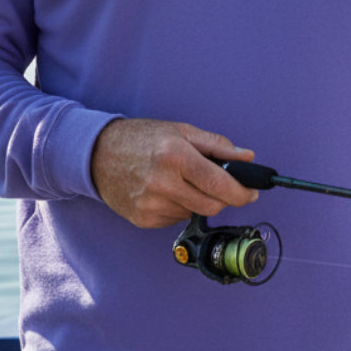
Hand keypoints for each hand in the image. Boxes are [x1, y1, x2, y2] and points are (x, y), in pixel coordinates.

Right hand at [90, 118, 258, 227]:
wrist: (97, 154)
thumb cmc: (141, 138)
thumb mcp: (181, 131)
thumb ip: (217, 146)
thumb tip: (247, 158)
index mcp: (174, 156)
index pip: (219, 184)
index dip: (242, 192)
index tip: (252, 192)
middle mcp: (162, 183)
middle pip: (212, 206)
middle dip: (224, 198)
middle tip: (222, 185)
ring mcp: (151, 204)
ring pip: (195, 213)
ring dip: (199, 200)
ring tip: (183, 180)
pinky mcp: (143, 219)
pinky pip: (176, 219)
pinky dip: (181, 207)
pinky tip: (167, 191)